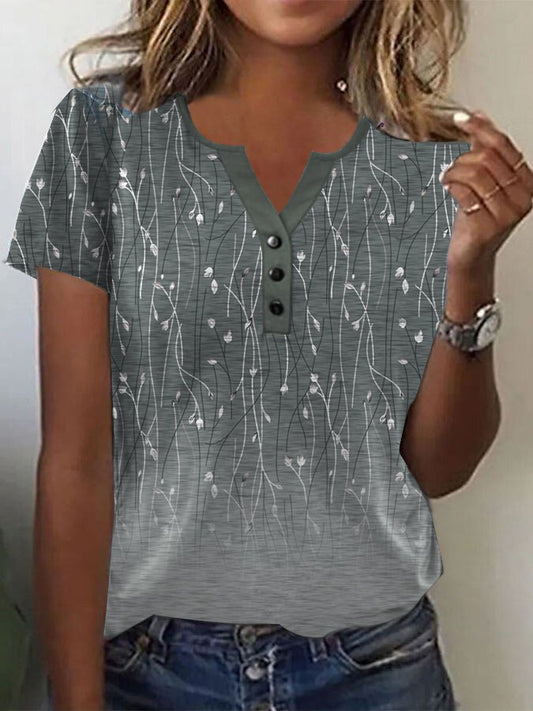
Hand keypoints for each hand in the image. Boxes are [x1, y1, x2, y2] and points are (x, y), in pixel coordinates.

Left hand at [439, 110, 532, 271]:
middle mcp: (523, 197)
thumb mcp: (485, 181)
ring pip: (475, 174)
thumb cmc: (477, 217)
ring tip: (448, 179)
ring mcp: (507, 213)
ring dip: (454, 172)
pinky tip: (448, 188)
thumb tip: (479, 115)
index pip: (503, 145)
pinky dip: (451, 186)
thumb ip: (484, 149)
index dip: (480, 128)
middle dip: (463, 159)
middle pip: (487, 158)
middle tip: (453, 169)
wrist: (471, 253)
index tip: (460, 118)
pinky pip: (465, 194)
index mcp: (527, 181)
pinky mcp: (488, 226)